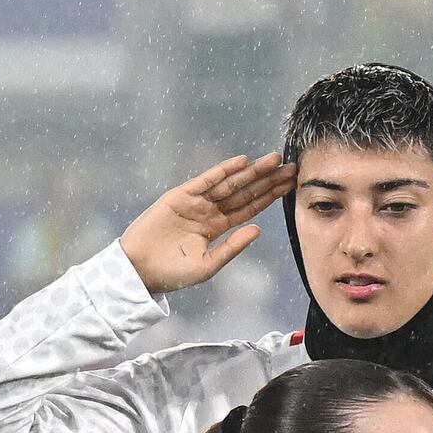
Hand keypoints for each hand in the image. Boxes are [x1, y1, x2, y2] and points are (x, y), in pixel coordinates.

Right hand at [119, 154, 293, 294]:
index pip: (250, 208)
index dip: (270, 196)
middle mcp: (209, 211)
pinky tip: (242, 162)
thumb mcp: (209, 264)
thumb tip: (257, 229)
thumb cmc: (173, 273)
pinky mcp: (180, 196)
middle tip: (292, 167)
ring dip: (252, 171)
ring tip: (274, 160)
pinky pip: (205, 180)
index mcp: (218, 227)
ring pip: (230, 183)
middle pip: (245, 192)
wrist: (140, 270)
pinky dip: (223, 170)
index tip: (290, 185)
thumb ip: (233, 247)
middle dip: (268, 179)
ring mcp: (195, 202)